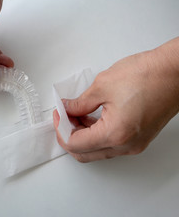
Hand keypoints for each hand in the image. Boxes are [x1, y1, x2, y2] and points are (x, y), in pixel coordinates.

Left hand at [53, 37, 178, 162]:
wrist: (175, 72)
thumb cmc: (148, 75)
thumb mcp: (102, 86)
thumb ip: (78, 103)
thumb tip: (66, 109)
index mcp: (115, 134)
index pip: (75, 144)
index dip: (60, 128)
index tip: (58, 113)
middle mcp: (125, 146)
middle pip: (84, 153)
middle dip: (68, 135)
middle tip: (63, 116)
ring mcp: (134, 145)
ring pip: (96, 150)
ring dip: (81, 135)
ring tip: (75, 113)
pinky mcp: (138, 139)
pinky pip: (109, 144)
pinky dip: (95, 134)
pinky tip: (90, 116)